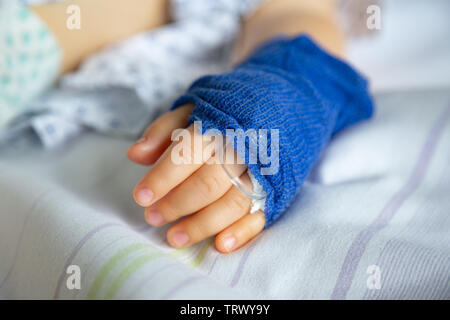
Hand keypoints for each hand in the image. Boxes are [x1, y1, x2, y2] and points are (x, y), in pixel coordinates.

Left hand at [127, 104, 264, 252]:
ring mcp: (263, 171)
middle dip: (177, 204)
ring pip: (232, 203)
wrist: (278, 108)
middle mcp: (243, 149)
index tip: (141, 197)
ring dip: (201, 225)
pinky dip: (242, 232)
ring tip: (175, 237)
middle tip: (152, 217)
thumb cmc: (227, 113)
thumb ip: (164, 130)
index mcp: (220, 125)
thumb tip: (135, 154)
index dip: (163, 177)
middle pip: (208, 183)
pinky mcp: (276, 189)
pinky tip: (220, 245)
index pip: (187, 153)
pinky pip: (261, 214)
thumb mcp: (194, 109)